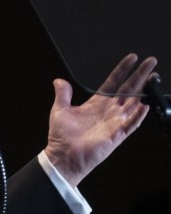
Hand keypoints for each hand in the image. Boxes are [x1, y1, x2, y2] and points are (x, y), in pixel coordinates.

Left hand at [44, 53, 156, 186]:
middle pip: (128, 89)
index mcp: (96, 103)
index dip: (122, 70)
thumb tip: (59, 80)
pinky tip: (144, 105)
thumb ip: (62, 94)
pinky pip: (131, 123)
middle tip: (151, 62)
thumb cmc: (61, 136)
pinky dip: (137, 115)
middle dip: (140, 75)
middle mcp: (108, 111)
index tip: (132, 58)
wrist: (63, 156)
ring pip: (134, 103)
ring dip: (144, 91)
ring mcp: (114, 122)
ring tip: (153, 78)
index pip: (113, 82)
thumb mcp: (60, 110)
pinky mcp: (116, 135)